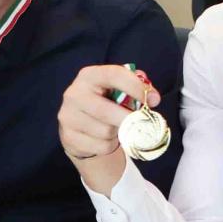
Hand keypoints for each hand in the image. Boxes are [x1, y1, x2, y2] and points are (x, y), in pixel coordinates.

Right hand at [58, 64, 158, 194]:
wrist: (79, 127)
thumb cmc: (105, 103)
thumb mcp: (117, 89)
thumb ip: (135, 86)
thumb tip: (151, 96)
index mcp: (89, 76)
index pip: (113, 75)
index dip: (136, 87)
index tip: (154, 100)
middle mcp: (74, 94)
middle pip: (106, 111)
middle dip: (129, 119)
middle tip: (142, 123)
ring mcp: (68, 116)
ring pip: (105, 131)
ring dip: (119, 133)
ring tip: (118, 129)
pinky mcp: (68, 137)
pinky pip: (101, 146)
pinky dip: (110, 145)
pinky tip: (106, 139)